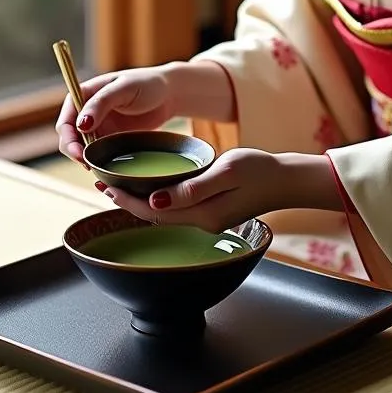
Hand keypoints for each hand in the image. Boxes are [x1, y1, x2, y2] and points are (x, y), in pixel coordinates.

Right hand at [55, 60, 233, 164]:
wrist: (170, 95)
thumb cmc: (148, 83)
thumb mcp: (125, 88)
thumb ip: (102, 103)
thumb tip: (80, 124)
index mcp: (85, 94)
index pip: (66, 119)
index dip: (68, 136)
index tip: (78, 151)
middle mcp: (87, 111)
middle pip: (69, 137)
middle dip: (74, 151)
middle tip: (87, 164)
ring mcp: (99, 126)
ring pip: (82, 148)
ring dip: (85, 159)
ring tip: (96, 168)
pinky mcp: (110, 139)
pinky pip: (98, 153)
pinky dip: (98, 161)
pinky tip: (105, 169)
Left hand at [102, 149, 343, 232]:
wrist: (288, 180)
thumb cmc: (261, 170)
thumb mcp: (226, 172)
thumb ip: (192, 188)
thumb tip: (157, 201)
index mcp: (202, 215)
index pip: (152, 211)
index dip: (127, 200)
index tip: (105, 185)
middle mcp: (202, 222)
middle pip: (154, 216)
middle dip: (128, 201)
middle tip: (103, 184)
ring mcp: (209, 219)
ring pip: (165, 213)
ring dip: (142, 201)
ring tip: (121, 186)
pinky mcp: (216, 212)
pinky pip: (179, 209)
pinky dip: (161, 199)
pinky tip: (155, 188)